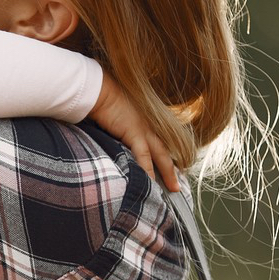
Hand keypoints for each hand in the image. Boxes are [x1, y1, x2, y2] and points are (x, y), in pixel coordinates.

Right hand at [88, 74, 181, 192]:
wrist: (99, 91)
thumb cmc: (106, 100)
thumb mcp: (122, 113)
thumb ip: (127, 126)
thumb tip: (125, 138)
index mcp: (150, 120)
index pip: (163, 142)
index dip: (170, 157)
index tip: (175, 170)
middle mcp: (152, 125)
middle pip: (167, 151)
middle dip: (174, 170)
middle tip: (178, 186)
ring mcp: (145, 128)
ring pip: (161, 155)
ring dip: (168, 173)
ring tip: (173, 188)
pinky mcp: (134, 132)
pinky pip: (143, 155)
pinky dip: (147, 169)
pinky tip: (150, 181)